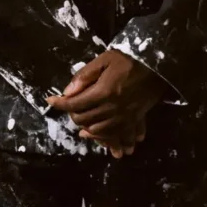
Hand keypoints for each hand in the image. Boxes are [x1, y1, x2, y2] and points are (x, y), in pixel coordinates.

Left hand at [46, 50, 167, 158]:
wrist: (156, 64)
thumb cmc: (127, 59)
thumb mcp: (103, 60)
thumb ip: (84, 76)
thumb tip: (67, 92)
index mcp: (103, 92)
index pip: (76, 104)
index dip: (60, 104)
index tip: (51, 101)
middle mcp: (113, 109)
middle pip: (87, 120)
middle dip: (74, 116)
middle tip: (70, 111)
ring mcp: (126, 116)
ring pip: (103, 132)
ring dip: (92, 133)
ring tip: (84, 133)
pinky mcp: (136, 119)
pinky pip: (124, 136)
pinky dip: (117, 142)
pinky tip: (115, 147)